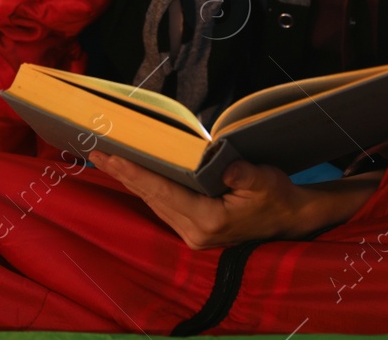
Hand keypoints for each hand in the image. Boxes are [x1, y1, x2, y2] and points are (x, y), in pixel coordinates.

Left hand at [89, 151, 320, 248]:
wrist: (289, 219)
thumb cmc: (278, 197)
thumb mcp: (265, 180)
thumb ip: (244, 174)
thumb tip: (225, 164)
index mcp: (208, 221)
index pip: (163, 192)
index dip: (136, 173)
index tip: (113, 157)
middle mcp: (194, 232)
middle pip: (152, 198)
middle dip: (124, 174)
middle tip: (97, 152)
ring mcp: (192, 235)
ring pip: (154, 203)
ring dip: (132, 181)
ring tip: (108, 160)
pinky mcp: (194, 231)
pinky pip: (163, 206)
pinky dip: (147, 188)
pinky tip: (135, 175)